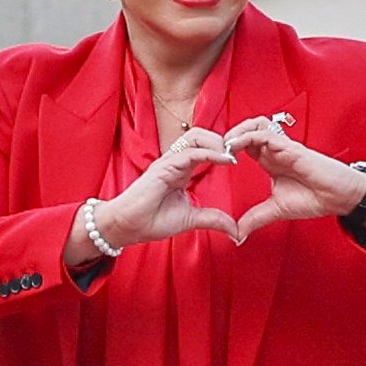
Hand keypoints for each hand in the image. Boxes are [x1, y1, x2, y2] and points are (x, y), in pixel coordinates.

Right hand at [92, 127, 241, 251]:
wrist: (127, 227)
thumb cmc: (150, 221)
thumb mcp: (191, 219)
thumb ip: (213, 219)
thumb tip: (235, 230)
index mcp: (181, 169)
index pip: (204, 147)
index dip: (222, 149)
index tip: (238, 160)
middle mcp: (175, 161)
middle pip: (201, 134)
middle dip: (222, 140)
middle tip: (237, 154)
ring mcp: (169, 161)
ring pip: (196, 136)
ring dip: (217, 142)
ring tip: (231, 156)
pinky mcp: (164, 166)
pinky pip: (190, 152)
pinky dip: (210, 153)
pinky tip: (224, 160)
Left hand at [221, 118, 365, 242]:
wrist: (337, 197)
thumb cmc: (313, 198)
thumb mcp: (276, 210)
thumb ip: (255, 218)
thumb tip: (237, 234)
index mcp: (269, 160)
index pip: (243, 145)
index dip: (226, 149)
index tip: (211, 162)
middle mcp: (274, 150)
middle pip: (246, 130)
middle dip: (227, 136)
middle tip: (212, 151)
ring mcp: (282, 146)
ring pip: (254, 125)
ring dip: (236, 131)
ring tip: (223, 146)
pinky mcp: (289, 146)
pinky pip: (264, 133)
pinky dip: (247, 137)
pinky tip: (234, 147)